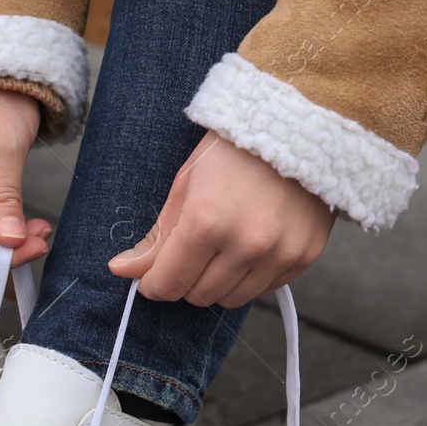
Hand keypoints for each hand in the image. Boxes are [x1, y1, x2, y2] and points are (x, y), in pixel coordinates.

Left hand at [109, 132, 332, 306]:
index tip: (151, 280)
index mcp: (206, 222)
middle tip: (187, 256)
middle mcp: (246, 243)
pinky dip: (249, 278)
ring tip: (218, 251)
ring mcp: (279, 252)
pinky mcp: (305, 256)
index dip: (153, 286)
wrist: (298, 126)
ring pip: (232, 299)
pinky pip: (265, 289)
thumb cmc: (233, 151)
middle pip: (199, 295)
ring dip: (216, 284)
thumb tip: (121, 270)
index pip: (169, 282)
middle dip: (184, 282)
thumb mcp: (185, 186)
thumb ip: (156, 238)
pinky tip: (247, 249)